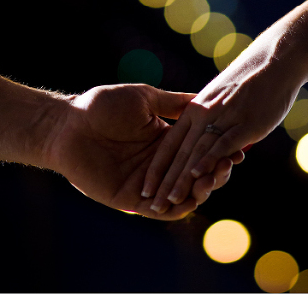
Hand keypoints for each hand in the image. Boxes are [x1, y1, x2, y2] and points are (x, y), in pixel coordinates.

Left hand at [47, 83, 242, 219]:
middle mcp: (160, 163)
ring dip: (203, 188)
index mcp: (164, 138)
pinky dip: (180, 205)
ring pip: (184, 193)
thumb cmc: (101, 106)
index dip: (218, 149)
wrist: (68, 126)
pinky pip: (163, 210)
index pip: (198, 148)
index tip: (238, 145)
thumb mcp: (143, 98)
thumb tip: (203, 97)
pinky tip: (193, 195)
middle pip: (196, 173)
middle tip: (230, 162)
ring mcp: (149, 184)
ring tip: (215, 177)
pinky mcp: (134, 201)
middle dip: (216, 170)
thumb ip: (172, 103)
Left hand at [140, 31, 298, 210]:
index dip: (160, 168)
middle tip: (155, 205)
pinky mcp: (241, 123)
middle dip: (167, 182)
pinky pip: (220, 143)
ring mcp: (221, 119)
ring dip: (183, 179)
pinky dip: (208, 159)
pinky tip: (197, 175)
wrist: (275, 58)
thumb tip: (205, 139)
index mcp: (195, 110)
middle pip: (181, 154)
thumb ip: (208, 115)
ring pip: (196, 154)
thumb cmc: (250, 76)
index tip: (148, 189)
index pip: (172, 144)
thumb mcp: (220, 95)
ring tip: (171, 200)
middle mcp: (203, 116)